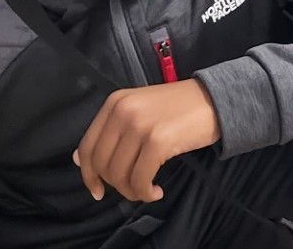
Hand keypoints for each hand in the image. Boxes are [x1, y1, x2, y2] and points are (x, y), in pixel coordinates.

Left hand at [74, 79, 220, 203]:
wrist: (214, 99)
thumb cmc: (177, 108)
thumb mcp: (138, 110)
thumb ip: (110, 131)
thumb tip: (79, 159)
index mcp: (114, 102)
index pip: (88, 146)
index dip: (88, 174)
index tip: (98, 191)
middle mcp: (123, 111)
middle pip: (103, 164)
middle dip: (115, 185)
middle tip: (133, 188)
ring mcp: (140, 125)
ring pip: (120, 175)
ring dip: (133, 191)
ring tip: (147, 189)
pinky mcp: (158, 140)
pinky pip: (140, 179)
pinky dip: (146, 192)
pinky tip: (157, 191)